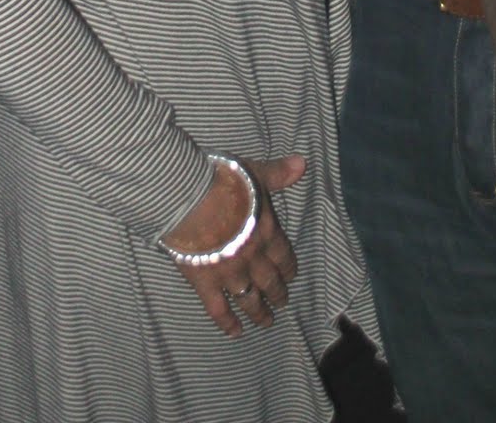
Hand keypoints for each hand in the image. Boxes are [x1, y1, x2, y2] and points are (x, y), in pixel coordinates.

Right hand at [161, 155, 304, 336]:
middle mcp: (253, 258)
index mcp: (267, 232)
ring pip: (249, 298)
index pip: (283, 256)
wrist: (192, 198)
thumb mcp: (255, 172)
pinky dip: (228, 323)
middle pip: (270, 281)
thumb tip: (303, 163)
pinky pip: (219, 309)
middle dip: (277, 294)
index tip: (291, 278)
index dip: (288, 269)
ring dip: (259, 312)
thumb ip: (278, 173)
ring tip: (266, 322)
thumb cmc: (225, 181)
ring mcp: (230, 273)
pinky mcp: (205, 283)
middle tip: (282, 304)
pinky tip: (235, 332)